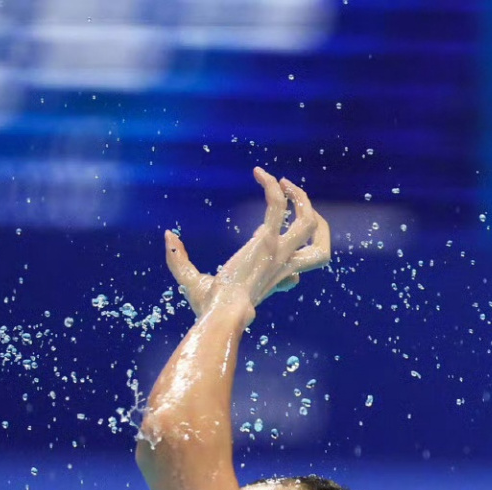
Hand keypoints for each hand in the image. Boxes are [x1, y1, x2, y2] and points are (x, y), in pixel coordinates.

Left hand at [165, 167, 330, 320]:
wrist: (221, 314)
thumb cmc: (207, 306)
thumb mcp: (194, 281)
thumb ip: (180, 258)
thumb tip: (170, 235)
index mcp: (274, 278)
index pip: (297, 263)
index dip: (288, 245)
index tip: (260, 230)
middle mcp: (283, 266)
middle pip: (321, 247)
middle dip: (313, 222)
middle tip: (295, 201)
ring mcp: (280, 253)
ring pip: (308, 223)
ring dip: (300, 199)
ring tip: (281, 181)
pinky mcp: (267, 241)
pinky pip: (278, 208)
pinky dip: (272, 188)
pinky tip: (259, 174)